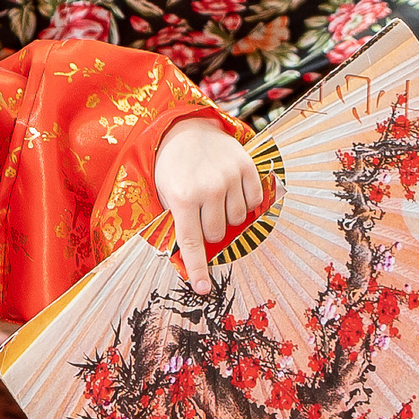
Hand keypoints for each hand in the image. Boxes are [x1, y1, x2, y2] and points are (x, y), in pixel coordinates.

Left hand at [153, 117, 263, 294]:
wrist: (186, 129)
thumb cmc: (172, 168)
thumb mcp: (165, 194)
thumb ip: (179, 222)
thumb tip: (191, 258)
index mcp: (181, 197)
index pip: (191, 242)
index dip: (198, 268)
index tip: (203, 289)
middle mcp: (207, 189)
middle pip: (217, 234)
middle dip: (209, 229)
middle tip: (200, 210)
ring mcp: (229, 177)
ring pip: (237, 220)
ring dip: (227, 215)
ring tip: (213, 196)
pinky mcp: (247, 167)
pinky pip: (253, 202)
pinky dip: (244, 202)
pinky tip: (230, 189)